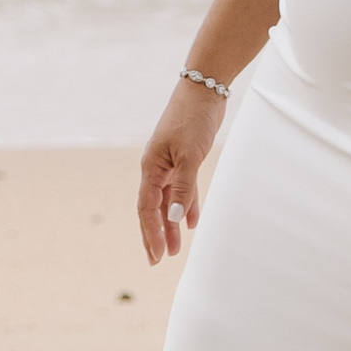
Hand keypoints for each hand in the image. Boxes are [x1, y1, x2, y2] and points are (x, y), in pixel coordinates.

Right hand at [138, 84, 226, 262]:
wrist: (204, 89)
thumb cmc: (193, 119)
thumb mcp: (190, 156)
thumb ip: (183, 188)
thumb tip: (174, 220)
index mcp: (151, 168)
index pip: (146, 209)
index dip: (151, 234)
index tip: (158, 257)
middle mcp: (156, 168)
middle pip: (152, 208)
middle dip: (155, 235)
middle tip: (159, 260)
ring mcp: (170, 163)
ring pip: (168, 201)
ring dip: (171, 224)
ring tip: (176, 247)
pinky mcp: (184, 158)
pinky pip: (182, 189)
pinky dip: (186, 205)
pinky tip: (192, 222)